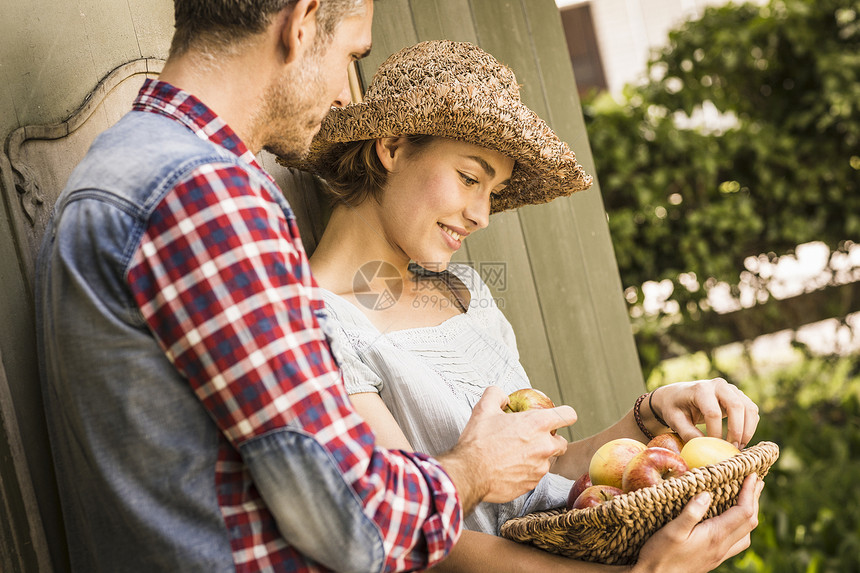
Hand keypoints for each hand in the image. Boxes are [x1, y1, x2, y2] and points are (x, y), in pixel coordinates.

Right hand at [441, 386, 575, 508]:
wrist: (470, 473)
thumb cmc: (478, 441)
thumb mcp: (484, 409)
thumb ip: (497, 395)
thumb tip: (503, 397)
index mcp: (537, 424)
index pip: (568, 415)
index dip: (564, 415)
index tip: (557, 418)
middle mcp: (544, 446)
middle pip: (562, 442)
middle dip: (550, 440)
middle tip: (531, 439)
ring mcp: (540, 468)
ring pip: (547, 461)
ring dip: (537, 457)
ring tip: (515, 455)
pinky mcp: (532, 484)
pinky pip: (535, 476)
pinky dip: (527, 472)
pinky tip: (510, 468)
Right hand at [634, 473, 763, 572]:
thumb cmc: (660, 555)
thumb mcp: (672, 531)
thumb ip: (691, 513)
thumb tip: (706, 494)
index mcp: (715, 536)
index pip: (743, 512)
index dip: (749, 492)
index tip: (752, 475)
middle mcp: (722, 547)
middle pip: (749, 522)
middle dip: (754, 500)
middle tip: (757, 482)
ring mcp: (719, 554)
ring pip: (746, 534)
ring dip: (750, 514)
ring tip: (748, 499)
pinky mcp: (713, 558)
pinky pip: (737, 542)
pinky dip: (741, 527)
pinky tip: (731, 523)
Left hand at [650, 379, 758, 448]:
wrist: (677, 395)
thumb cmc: (674, 408)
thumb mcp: (674, 420)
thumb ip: (688, 433)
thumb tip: (706, 448)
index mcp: (700, 389)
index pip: (713, 412)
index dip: (715, 432)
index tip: (714, 448)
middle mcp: (718, 385)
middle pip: (736, 406)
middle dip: (737, 430)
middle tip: (732, 448)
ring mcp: (731, 389)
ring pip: (749, 408)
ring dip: (747, 430)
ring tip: (737, 447)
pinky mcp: (739, 396)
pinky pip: (752, 411)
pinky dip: (750, 426)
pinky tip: (740, 440)